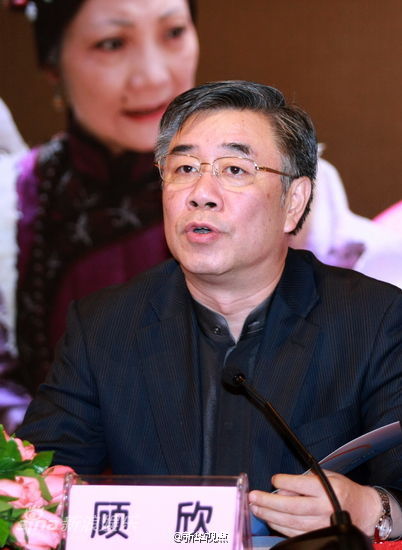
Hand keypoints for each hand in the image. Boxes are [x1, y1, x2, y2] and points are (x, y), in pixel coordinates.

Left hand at [249, 471, 380, 537]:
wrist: (363, 511)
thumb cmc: (342, 490)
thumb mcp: (326, 476)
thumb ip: (304, 480)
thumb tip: (281, 488)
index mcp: (327, 490)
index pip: (301, 485)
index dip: (284, 481)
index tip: (273, 479)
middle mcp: (324, 508)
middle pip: (292, 506)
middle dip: (269, 502)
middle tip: (253, 497)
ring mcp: (321, 525)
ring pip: (290, 522)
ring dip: (270, 515)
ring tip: (255, 507)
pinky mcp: (318, 536)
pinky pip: (295, 532)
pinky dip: (280, 526)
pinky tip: (269, 519)